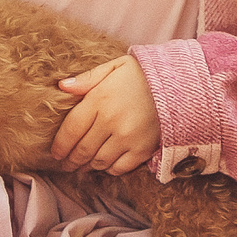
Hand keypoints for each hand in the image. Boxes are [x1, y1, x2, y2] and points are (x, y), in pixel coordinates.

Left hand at [50, 54, 160, 174]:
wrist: (182, 85)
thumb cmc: (143, 75)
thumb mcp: (115, 67)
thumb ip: (87, 78)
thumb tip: (62, 86)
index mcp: (100, 100)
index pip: (71, 130)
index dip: (60, 145)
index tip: (55, 153)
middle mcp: (111, 122)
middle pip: (82, 150)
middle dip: (70, 160)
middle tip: (65, 164)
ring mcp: (128, 138)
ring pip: (98, 161)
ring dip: (87, 166)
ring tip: (82, 166)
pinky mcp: (142, 150)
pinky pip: (119, 168)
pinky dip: (109, 169)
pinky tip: (105, 164)